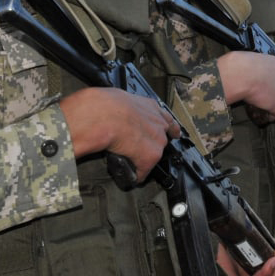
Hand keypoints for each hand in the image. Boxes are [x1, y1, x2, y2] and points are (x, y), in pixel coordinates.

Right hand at [59, 88, 180, 182]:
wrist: (103, 116)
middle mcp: (159, 122)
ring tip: (135, 164)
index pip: (166, 119)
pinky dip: (137, 175)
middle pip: (163, 138)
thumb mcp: (119, 98)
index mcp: (150, 106)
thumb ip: (125, 106)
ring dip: (145, 159)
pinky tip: (132, 177)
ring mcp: (158, 140)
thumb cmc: (104, 105)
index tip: (171, 133)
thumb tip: (115, 109)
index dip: (167, 128)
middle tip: (140, 148)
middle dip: (152, 144)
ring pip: (154, 154)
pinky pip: (144, 170)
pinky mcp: (150, 156)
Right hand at [217, 51, 274, 119]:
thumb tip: (253, 73)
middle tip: (265, 96)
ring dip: (272, 104)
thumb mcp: (255, 61)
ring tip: (260, 106)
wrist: (243, 75)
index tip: (274, 85)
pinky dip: (268, 116)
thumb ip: (261, 68)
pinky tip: (261, 117)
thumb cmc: (243, 65)